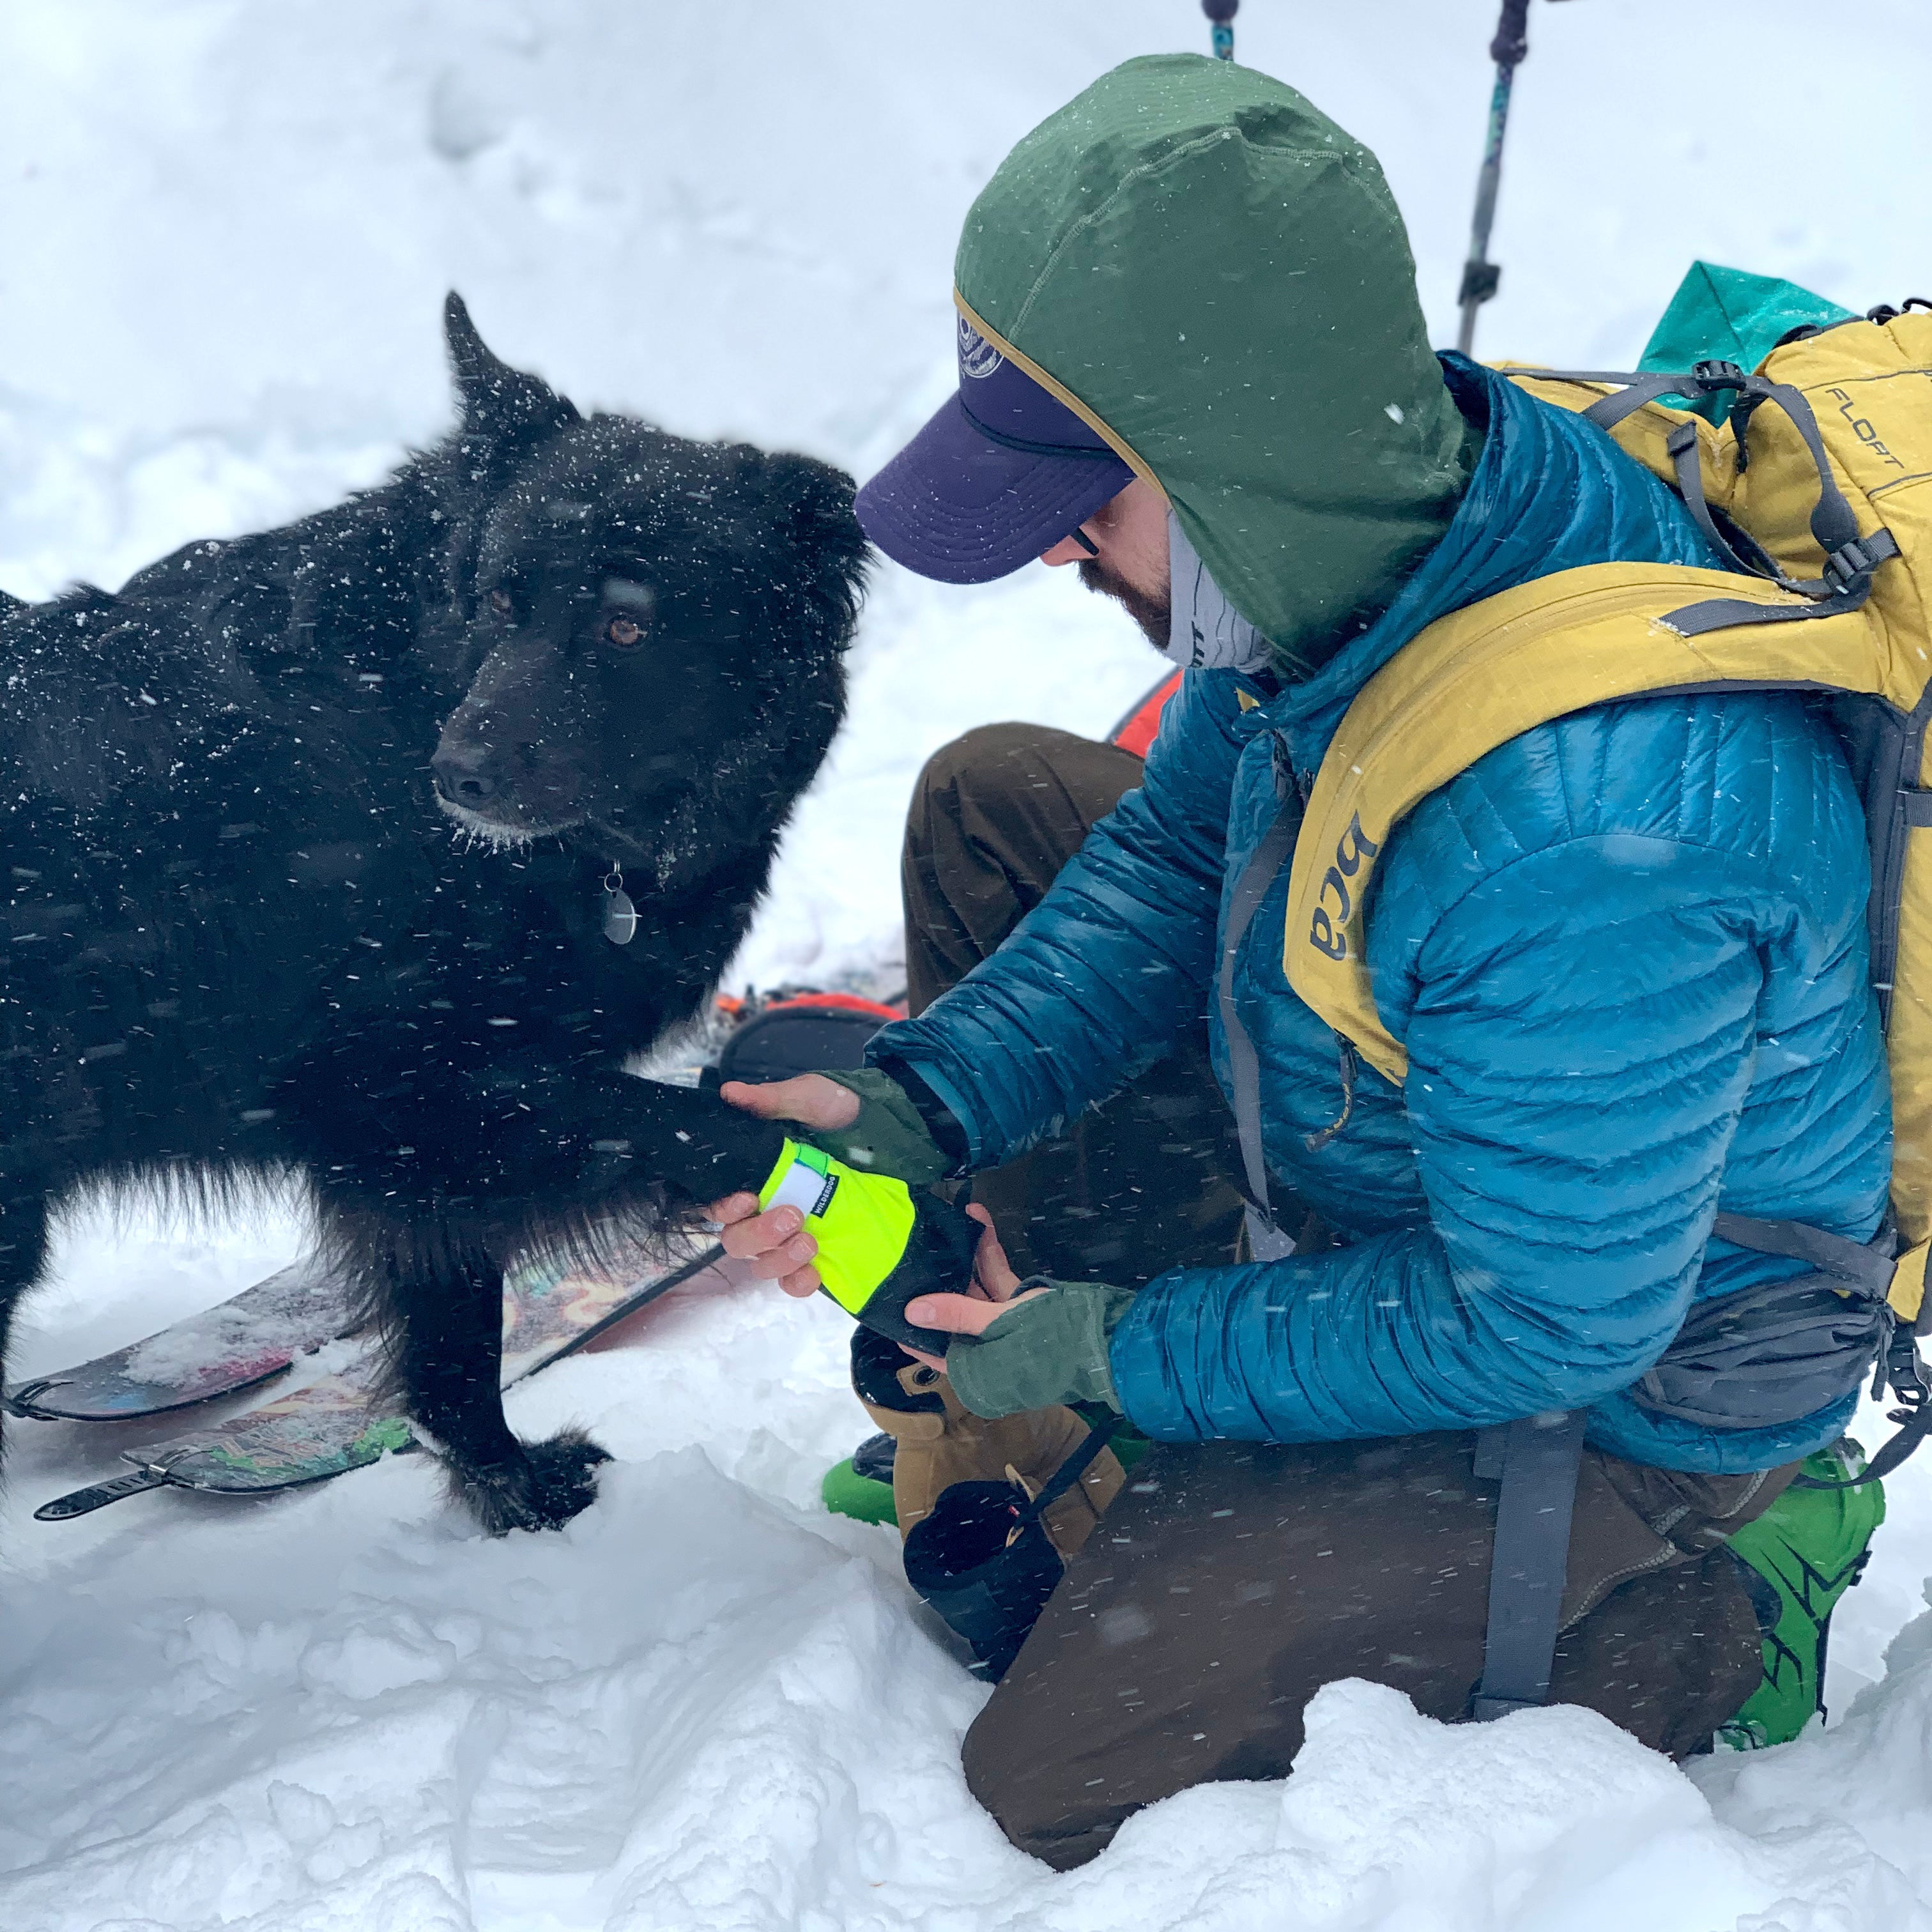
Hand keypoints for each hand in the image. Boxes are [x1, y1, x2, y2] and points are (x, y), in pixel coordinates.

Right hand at [703, 1075, 863, 1295]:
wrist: (883, 1129)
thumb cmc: (837, 1110)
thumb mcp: (808, 1098)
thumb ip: (772, 1100)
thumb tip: (731, 1093)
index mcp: (753, 1177)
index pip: (720, 1206)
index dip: (724, 1209)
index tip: (747, 1199)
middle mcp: (765, 1210)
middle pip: (738, 1241)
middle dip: (759, 1234)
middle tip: (792, 1216)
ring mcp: (791, 1234)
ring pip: (764, 1264)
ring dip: (780, 1259)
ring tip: (809, 1242)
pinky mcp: (819, 1252)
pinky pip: (796, 1281)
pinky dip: (799, 1283)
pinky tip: (814, 1274)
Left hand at [899, 1204, 1049, 1370]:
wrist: (1106, 1338)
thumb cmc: (1049, 1341)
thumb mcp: (998, 1325)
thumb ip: (956, 1314)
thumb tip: (912, 1310)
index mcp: (974, 1371)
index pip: (932, 1349)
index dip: (912, 1327)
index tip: (889, 1299)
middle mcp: (985, 1351)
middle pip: (953, 1314)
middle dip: (940, 1279)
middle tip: (916, 1249)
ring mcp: (1005, 1327)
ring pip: (976, 1291)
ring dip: (966, 1258)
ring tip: (949, 1224)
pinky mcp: (1022, 1307)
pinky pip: (1000, 1281)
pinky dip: (990, 1255)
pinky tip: (980, 1223)